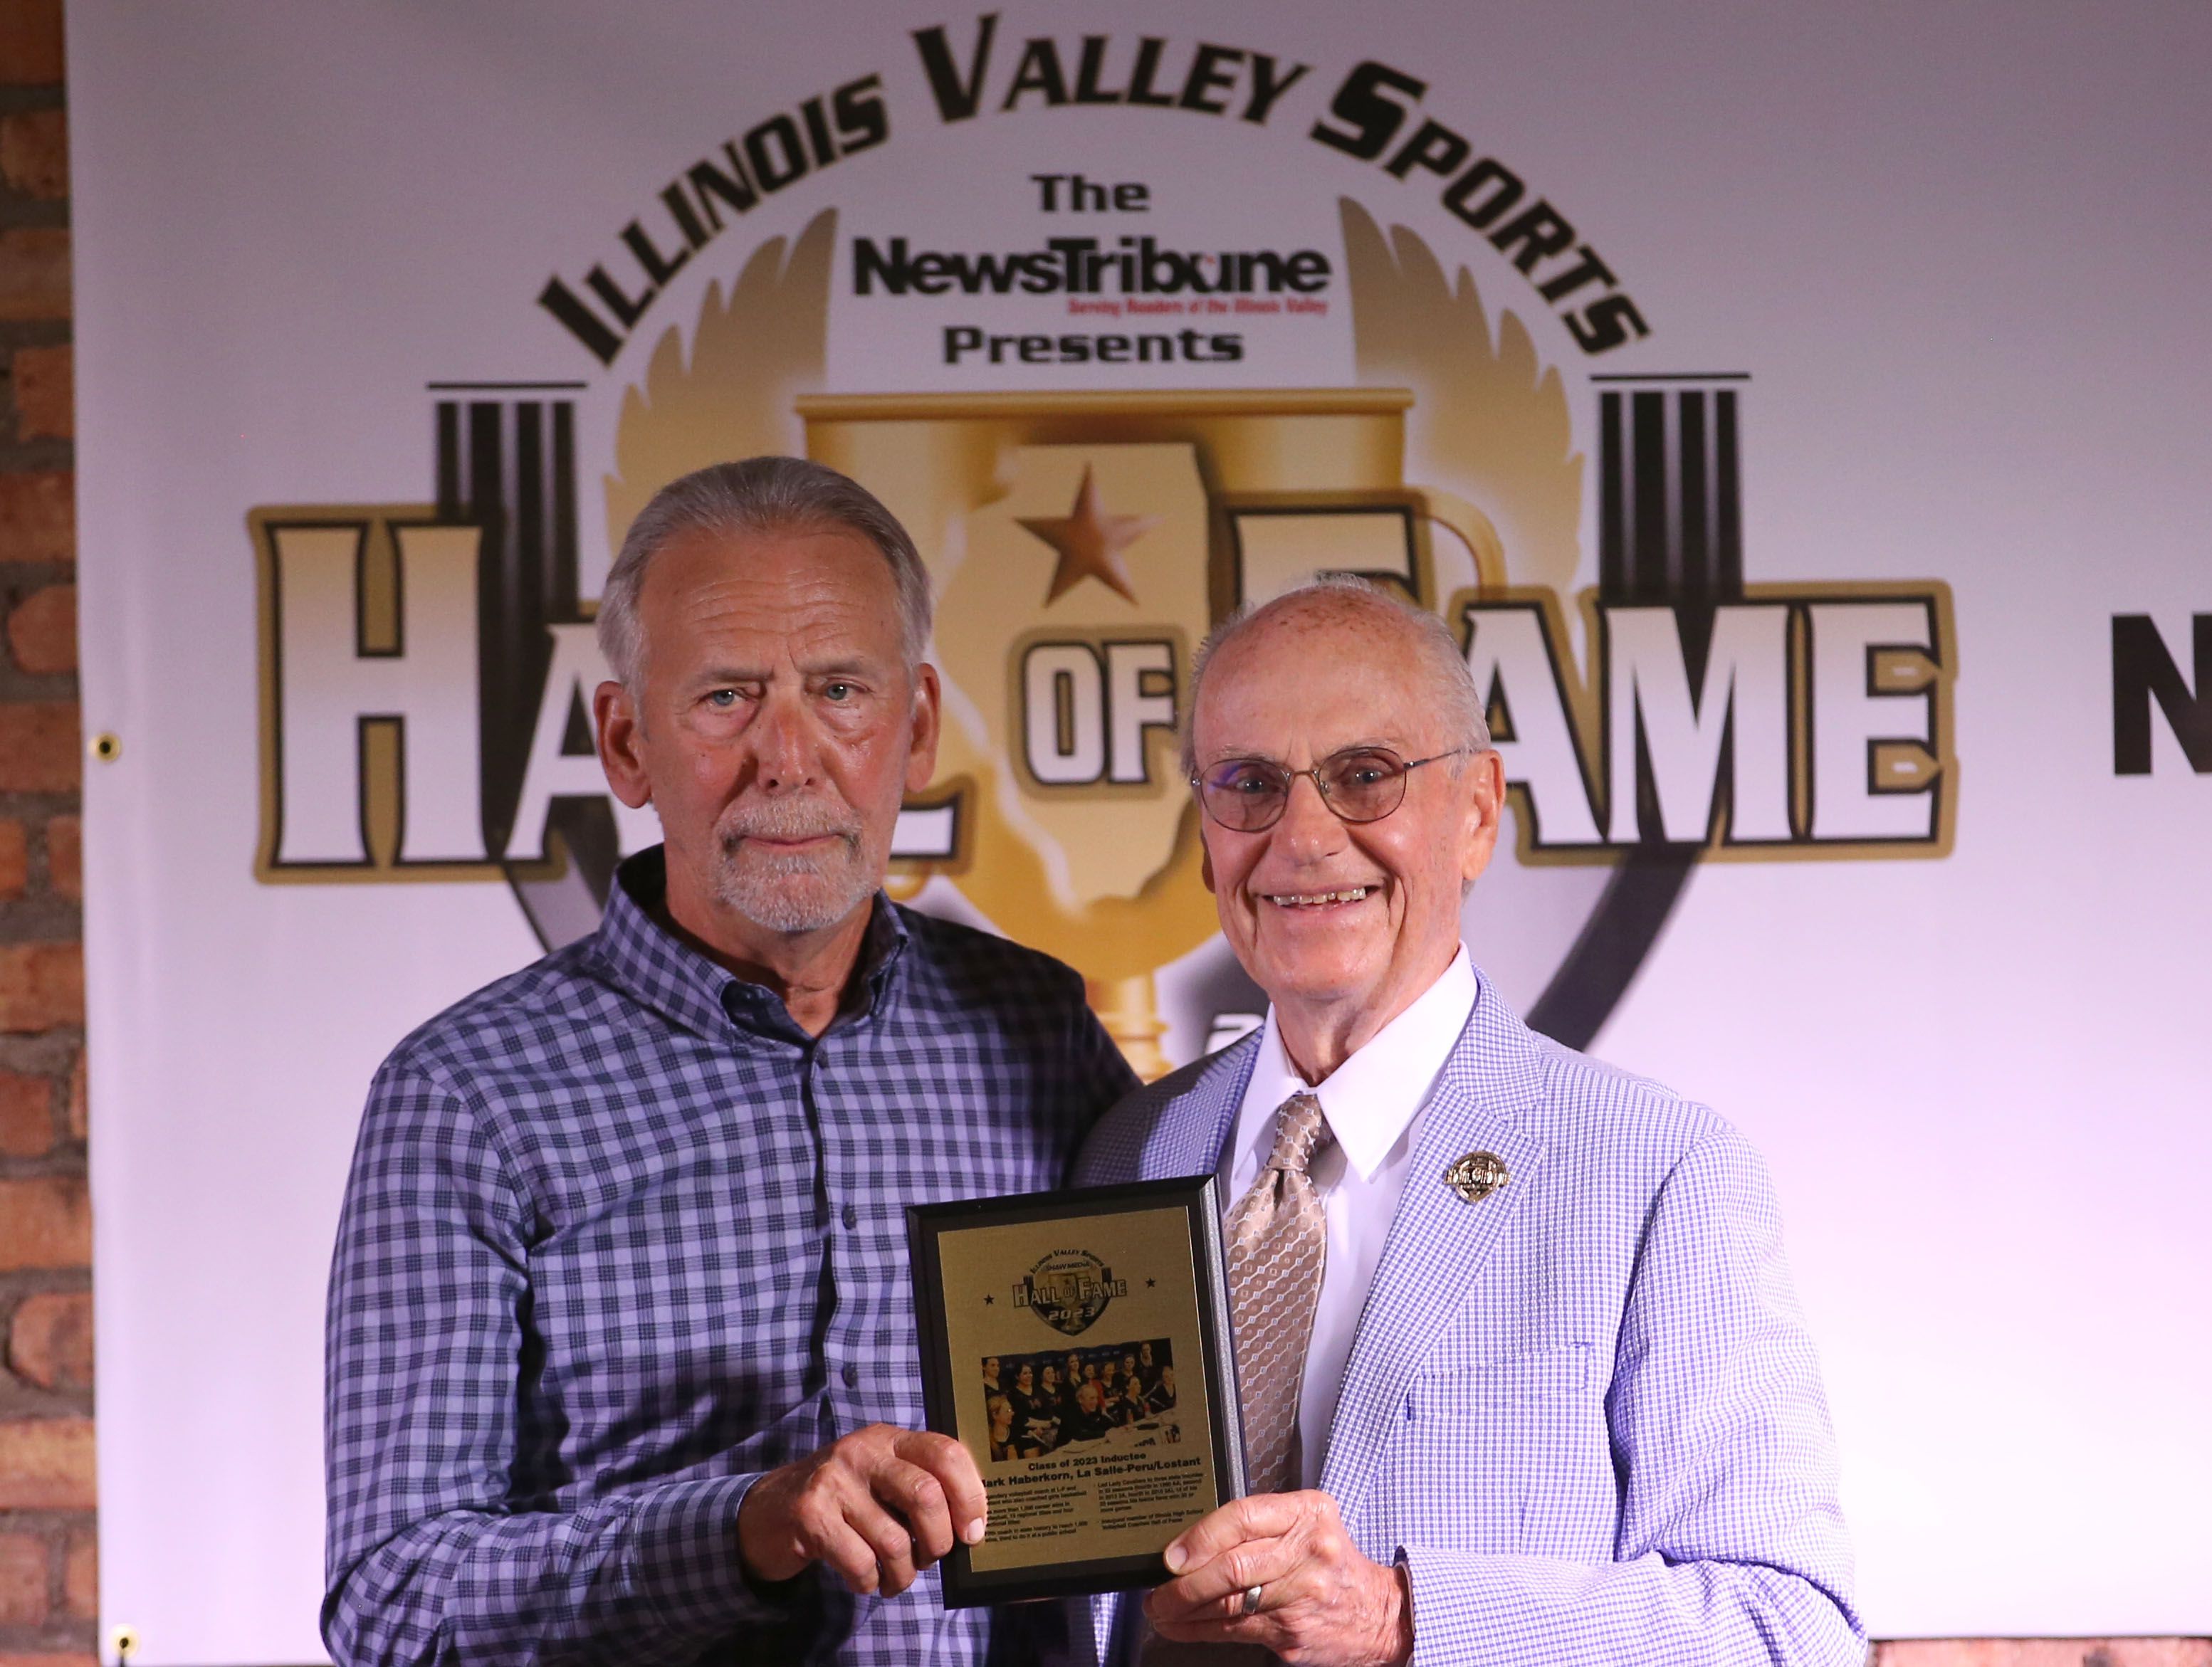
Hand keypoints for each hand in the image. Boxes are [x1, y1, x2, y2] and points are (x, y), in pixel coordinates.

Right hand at [736, 1424, 986, 1597]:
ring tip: (895, 1577)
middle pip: (926, 1495)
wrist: (769, 1510)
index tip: (972, 1532)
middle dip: (937, 1541)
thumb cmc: (843, 1500)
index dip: (970, 1496)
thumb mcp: (881, 1479)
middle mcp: (862, 1451)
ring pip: (894, 1541)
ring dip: (903, 1573)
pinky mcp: (810, 1515)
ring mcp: (833, 1481)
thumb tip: (971, 1528)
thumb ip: (920, 1488)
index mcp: (889, 1438)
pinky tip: (865, 1578)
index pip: (946, 1453)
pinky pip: (861, 1563)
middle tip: (930, 1557)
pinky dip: (870, 1582)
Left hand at [1143, 1491, 1413, 1666]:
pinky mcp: (1294, 1634)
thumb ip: (1259, 1525)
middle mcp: (1309, 1551)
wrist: (1378, 1614)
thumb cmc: (1330, 1562)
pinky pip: (1237, 1631)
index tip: (1172, 1556)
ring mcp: (1302, 1596)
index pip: (1243, 1516)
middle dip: (1185, 1584)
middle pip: (1233, 1566)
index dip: (1200, 1537)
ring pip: (1229, 1604)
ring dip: (1185, 1611)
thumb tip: (1191, 1541)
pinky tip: (1183, 1627)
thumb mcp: (1307, 1523)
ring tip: (1161, 1610)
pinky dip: (1202, 1631)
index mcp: (1309, 1512)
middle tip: (1158, 1591)